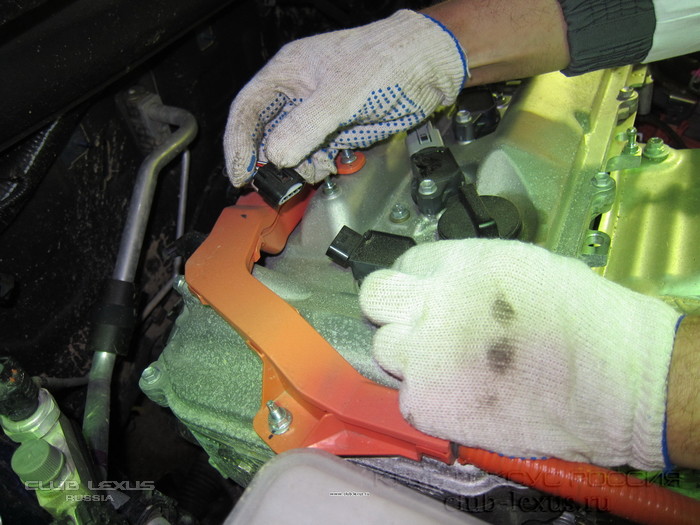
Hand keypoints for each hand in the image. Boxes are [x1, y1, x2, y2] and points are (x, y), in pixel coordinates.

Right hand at [223, 10, 466, 185]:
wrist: (429, 65)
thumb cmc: (388, 59)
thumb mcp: (342, 93)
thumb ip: (307, 125)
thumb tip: (277, 155)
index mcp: (289, 72)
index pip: (248, 110)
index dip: (239, 144)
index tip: (239, 173)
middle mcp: (299, 93)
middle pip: (267, 133)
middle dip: (269, 160)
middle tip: (273, 184)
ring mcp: (319, 113)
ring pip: (292, 148)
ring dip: (297, 166)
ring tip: (312, 171)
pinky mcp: (339, 129)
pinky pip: (316, 154)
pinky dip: (317, 165)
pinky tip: (327, 167)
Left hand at [359, 239, 680, 468]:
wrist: (619, 381)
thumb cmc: (587, 321)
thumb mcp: (524, 266)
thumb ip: (469, 273)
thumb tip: (442, 285)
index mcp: (460, 262)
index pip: (405, 264)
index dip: (418, 284)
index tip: (430, 299)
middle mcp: (433, 302)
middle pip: (375, 298)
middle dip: (394, 310)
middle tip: (422, 329)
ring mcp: (426, 354)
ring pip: (386, 350)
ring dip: (413, 359)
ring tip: (454, 370)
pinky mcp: (430, 403)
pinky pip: (408, 399)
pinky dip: (432, 402)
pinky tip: (467, 399)